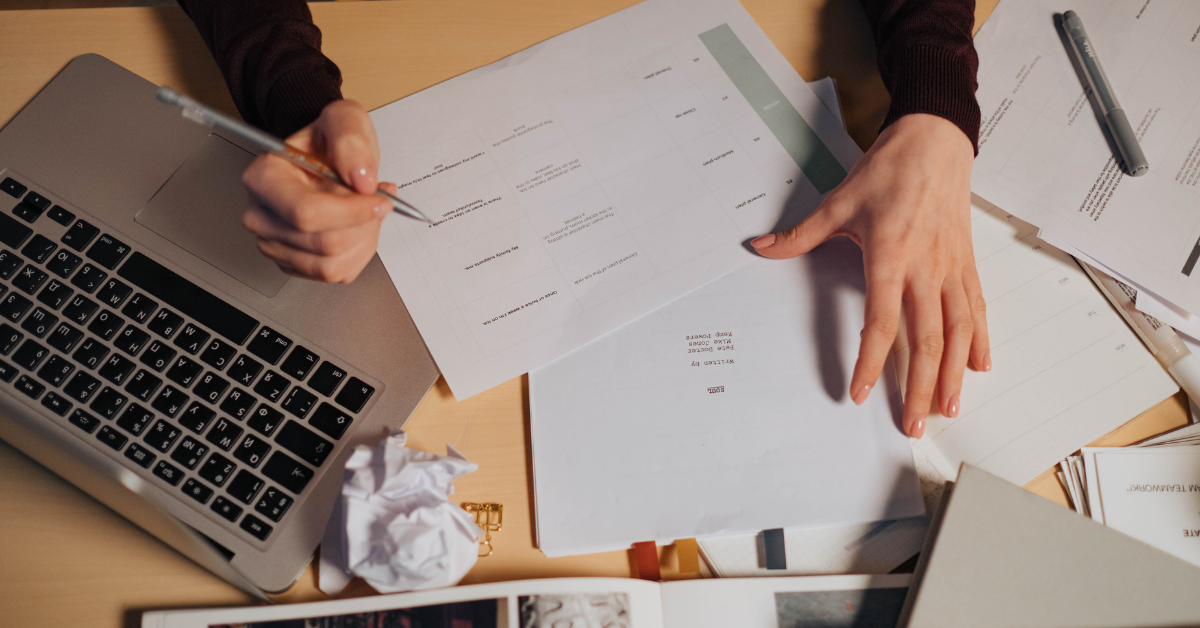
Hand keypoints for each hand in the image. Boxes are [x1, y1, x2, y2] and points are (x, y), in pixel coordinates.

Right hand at [242, 99, 391, 282]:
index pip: (306, 213)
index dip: (351, 212)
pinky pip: (338, 274)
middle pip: (323, 244)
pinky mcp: (294, 263)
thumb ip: (351, 140)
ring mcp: (274, 243)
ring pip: (332, 265)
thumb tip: (361, 178)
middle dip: (363, 224)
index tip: (379, 199)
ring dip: (364, 239)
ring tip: (366, 210)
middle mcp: (261, 215)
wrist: (324, 156)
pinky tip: (358, 227)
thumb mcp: (344, 120)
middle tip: (376, 199)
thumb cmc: (326, 140)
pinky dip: (359, 252)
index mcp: (263, 178)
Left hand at [751, 113, 988, 437]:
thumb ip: (800, 234)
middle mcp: (925, 267)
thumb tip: (761, 248)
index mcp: (890, 254)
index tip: (858, 391)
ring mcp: (951, 267)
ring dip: (953, 374)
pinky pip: (977, 309)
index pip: (881, 320)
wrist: (935, 140)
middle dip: (917, 386)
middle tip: (911, 423)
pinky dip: (980, 340)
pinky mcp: (967, 263)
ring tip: (947, 408)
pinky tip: (980, 367)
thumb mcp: (838, 202)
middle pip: (926, 338)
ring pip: (958, 331)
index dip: (870, 360)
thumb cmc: (890, 169)